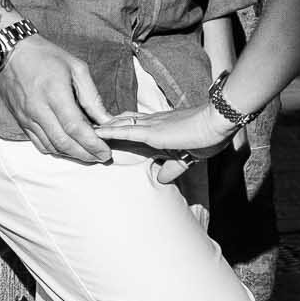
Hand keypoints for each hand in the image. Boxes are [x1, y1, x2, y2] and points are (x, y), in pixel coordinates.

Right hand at [0, 37, 114, 162]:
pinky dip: (56, 150)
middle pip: (63, 143)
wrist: (11, 52)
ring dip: (72, 155)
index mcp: (55, 94)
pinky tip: (69, 149)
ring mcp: (27, 117)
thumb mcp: (77, 68)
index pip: (75, 128)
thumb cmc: (47, 56)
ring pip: (51, 146)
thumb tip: (106, 120)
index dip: (92, 144)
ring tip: (89, 155)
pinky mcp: (21, 121)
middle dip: (85, 155)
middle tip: (101, 157)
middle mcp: (38, 110)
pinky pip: (38, 143)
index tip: (106, 151)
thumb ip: (92, 97)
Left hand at [97, 102, 234, 183]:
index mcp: (162, 126)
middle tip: (84, 128)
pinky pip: (124, 130)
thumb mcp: (189, 157)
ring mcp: (150, 125)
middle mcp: (153, 122)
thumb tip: (161, 179)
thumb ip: (174, 167)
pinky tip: (94, 133)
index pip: (135, 124)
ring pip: (118, 124)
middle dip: (105, 125)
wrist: (218, 123)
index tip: (104, 131)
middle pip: (122, 121)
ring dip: (101, 128)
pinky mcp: (151, 132)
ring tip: (81, 129)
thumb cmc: (210, 136)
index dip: (119, 127)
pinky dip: (108, 132)